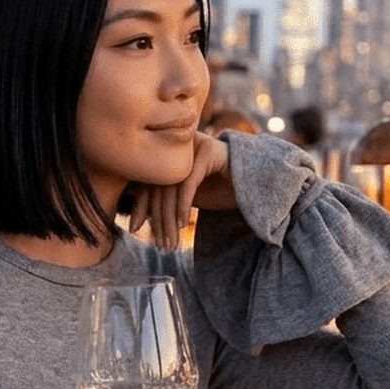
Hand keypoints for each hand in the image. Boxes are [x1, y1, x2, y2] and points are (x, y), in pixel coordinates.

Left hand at [127, 133, 235, 250]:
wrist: (256, 183)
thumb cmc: (219, 191)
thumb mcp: (185, 196)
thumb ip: (163, 199)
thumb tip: (133, 219)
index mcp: (168, 151)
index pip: (146, 180)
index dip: (139, 205)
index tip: (134, 228)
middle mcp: (178, 144)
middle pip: (157, 184)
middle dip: (156, 218)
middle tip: (158, 243)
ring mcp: (194, 144)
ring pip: (171, 186)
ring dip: (168, 218)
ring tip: (170, 242)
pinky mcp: (210, 151)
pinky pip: (188, 182)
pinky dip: (182, 206)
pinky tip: (182, 224)